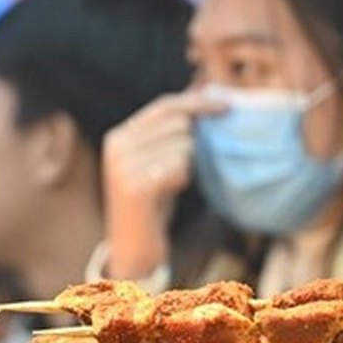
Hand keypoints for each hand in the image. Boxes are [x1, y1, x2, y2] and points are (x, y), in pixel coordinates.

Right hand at [100, 91, 224, 280]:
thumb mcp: (158, 161)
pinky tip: (166, 194)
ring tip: (167, 186)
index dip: (197, 103)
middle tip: (175, 171)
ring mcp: (124, 166)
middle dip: (190, 146)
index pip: (164, 106)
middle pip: (178, 125)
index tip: (226, 104)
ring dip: (185, 168)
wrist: (133, 248)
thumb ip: (172, 132)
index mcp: (119, 136)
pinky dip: (181, 180)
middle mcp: (117, 147)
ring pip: (183, 147)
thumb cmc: (153, 203)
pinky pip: (179, 168)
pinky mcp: (136, 187)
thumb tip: (205, 94)